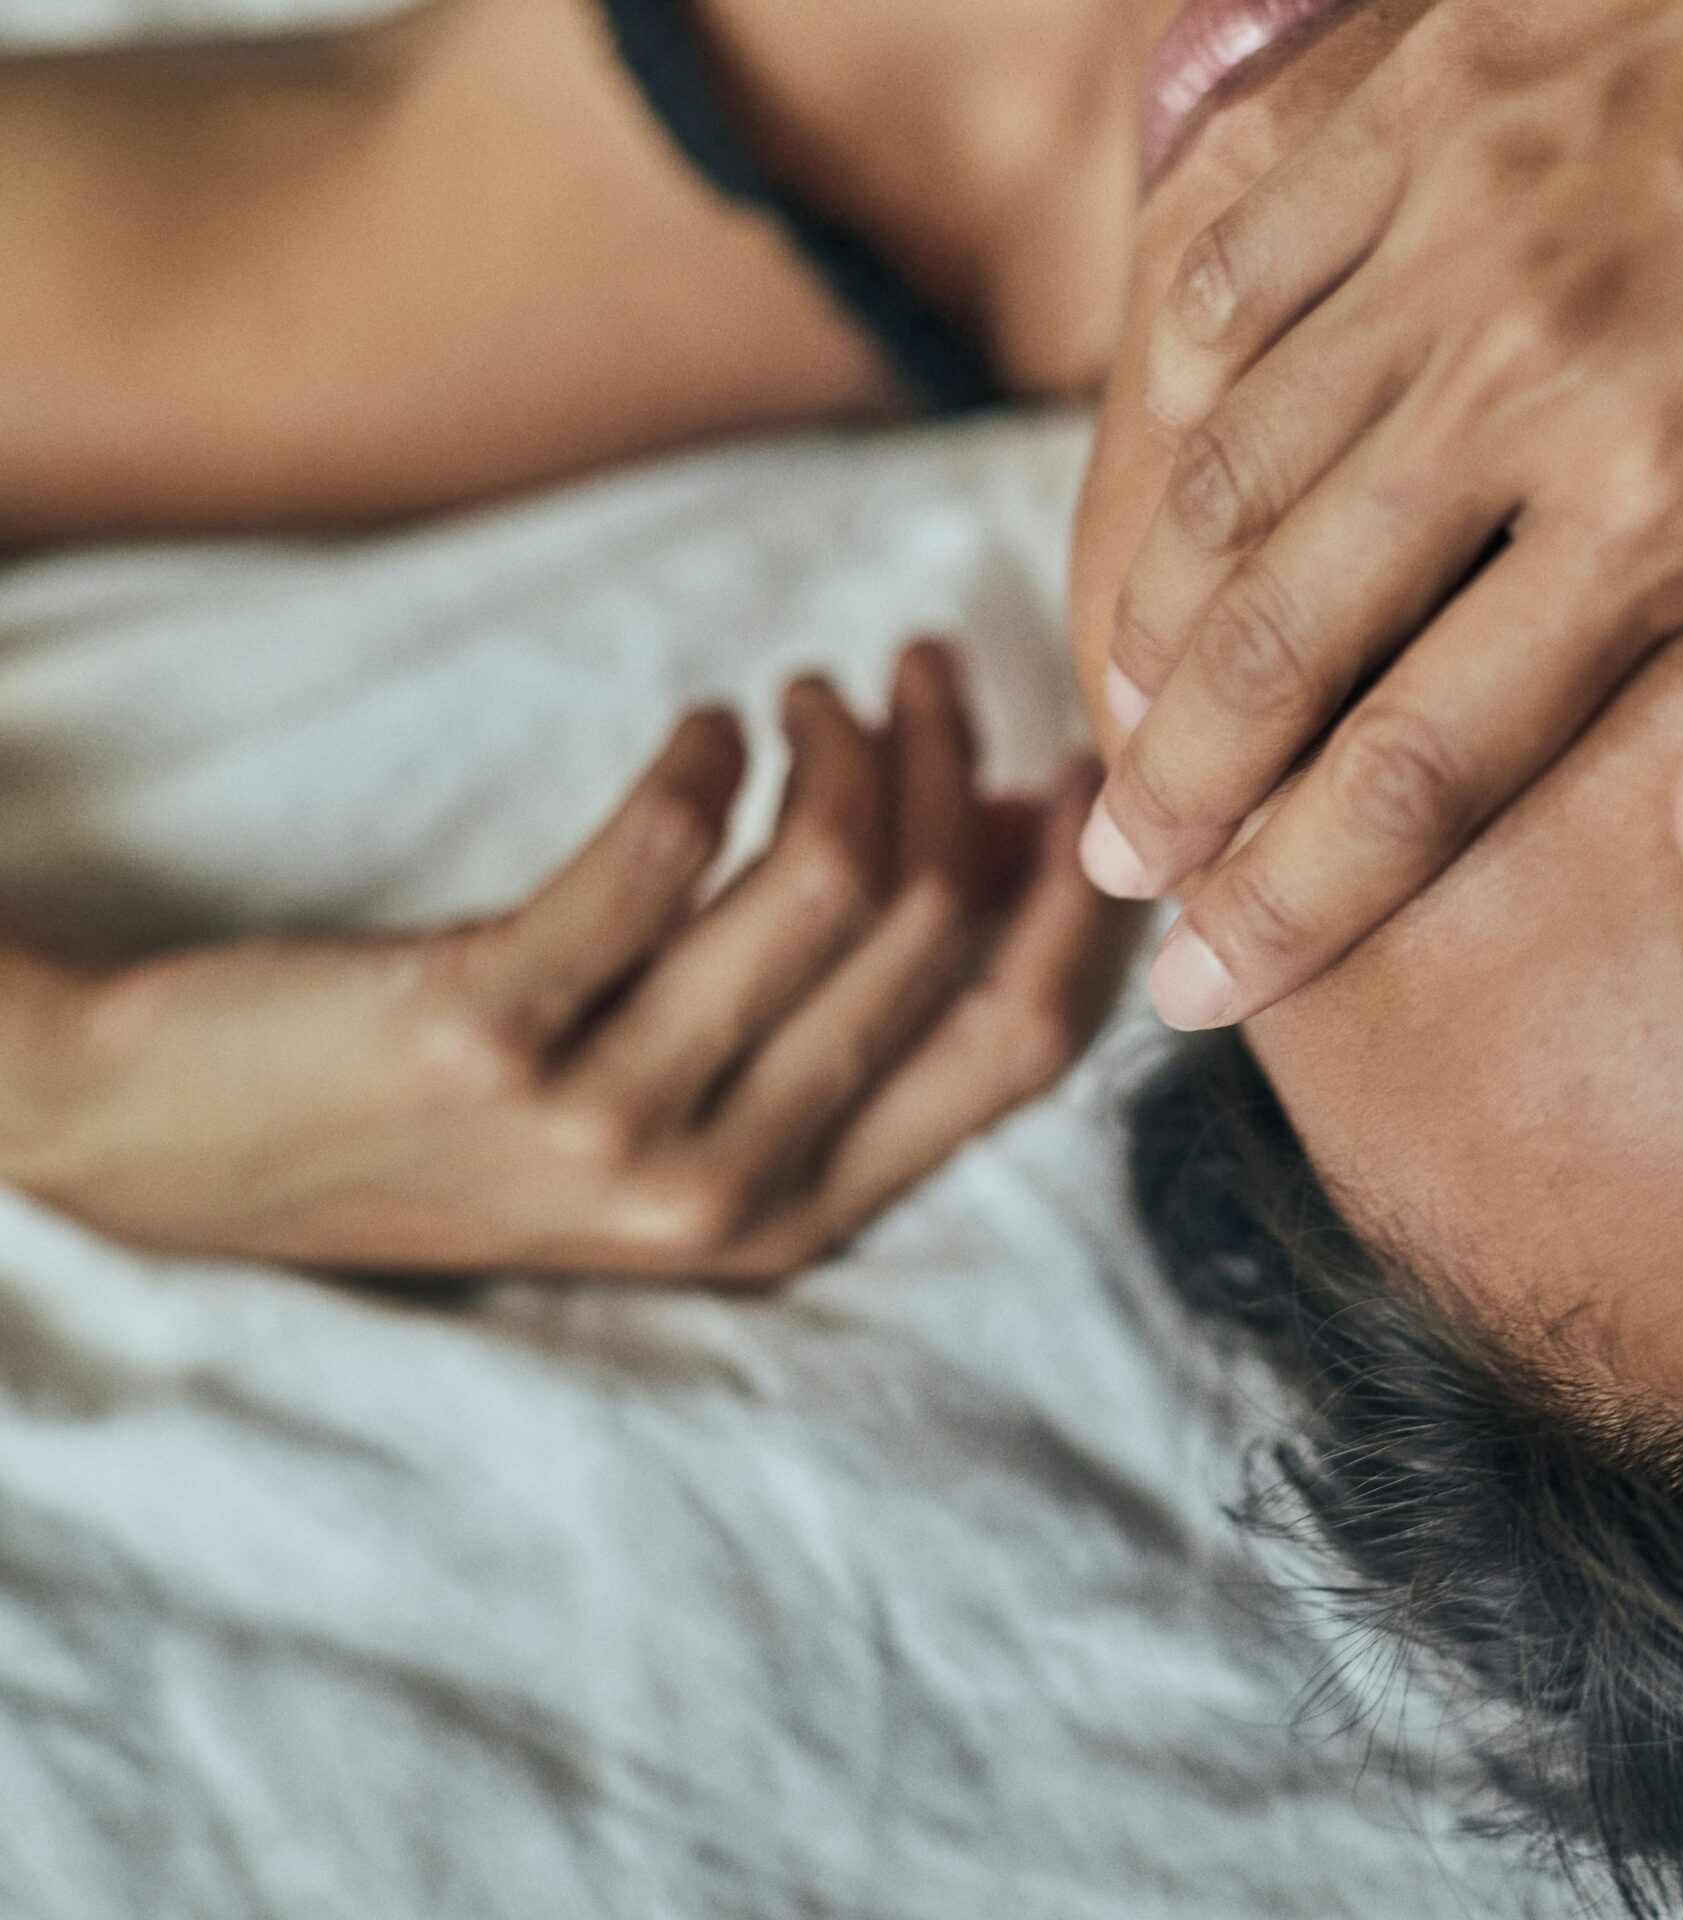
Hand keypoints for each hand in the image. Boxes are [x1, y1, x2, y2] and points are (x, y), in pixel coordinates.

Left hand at [19, 652, 1140, 1282]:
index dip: (1076, 897)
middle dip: (956, 766)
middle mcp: (719, 1188)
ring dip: (845, 743)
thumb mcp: (671, 1102)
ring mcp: (605, 1122)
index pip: (1016, 1051)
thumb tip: (1009, 834)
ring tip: (806, 693)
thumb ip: (837, 1006)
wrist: (162, 1147)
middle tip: (922, 672)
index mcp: (793, 1215)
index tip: (1080, 772)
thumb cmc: (436, 1112)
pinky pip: (666, 846)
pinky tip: (698, 728)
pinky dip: (707, 755)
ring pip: (831, 881)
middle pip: (933, 932)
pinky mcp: (490, 1031)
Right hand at [1086, 0, 1682, 1029]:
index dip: (1290, 899)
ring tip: (1124, 718)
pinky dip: (1175, 398)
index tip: (1199, 991)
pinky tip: (1171, 481)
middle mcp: (1527, 371)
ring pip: (1226, 468)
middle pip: (1279, 634)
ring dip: (1153, 618)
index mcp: (1680, 492)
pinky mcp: (1422, 92)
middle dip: (1176, 787)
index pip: (1421, 759)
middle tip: (1113, 870)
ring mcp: (1455, 218)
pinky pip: (1232, 268)